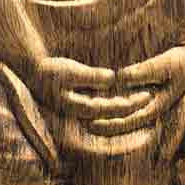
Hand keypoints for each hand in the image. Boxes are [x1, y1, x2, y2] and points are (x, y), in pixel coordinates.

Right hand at [29, 55, 151, 122]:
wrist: (33, 71)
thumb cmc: (50, 70)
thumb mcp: (70, 72)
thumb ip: (92, 77)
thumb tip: (113, 79)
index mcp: (80, 108)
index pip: (112, 110)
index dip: (131, 104)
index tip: (147, 97)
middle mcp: (83, 113)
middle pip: (113, 114)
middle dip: (132, 107)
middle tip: (151, 96)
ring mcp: (82, 108)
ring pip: (110, 111)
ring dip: (126, 105)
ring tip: (144, 97)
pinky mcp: (82, 102)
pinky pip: (104, 104)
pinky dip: (117, 100)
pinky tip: (128, 93)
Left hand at [89, 45, 184, 134]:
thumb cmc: (182, 60)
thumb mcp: (163, 64)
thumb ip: (142, 72)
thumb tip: (119, 77)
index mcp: (157, 105)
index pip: (130, 120)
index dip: (111, 123)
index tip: (92, 123)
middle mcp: (153, 106)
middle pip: (126, 120)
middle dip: (106, 124)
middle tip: (83, 123)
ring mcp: (151, 99)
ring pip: (126, 112)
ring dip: (109, 114)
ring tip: (87, 114)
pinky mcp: (148, 90)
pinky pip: (129, 100)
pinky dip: (115, 101)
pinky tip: (100, 98)